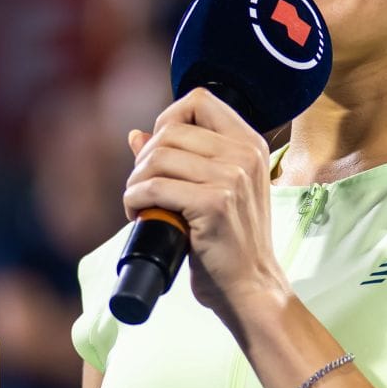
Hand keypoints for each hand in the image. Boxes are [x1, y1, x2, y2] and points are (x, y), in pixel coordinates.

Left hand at [123, 88, 287, 325]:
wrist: (251, 287)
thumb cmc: (231, 243)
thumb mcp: (217, 191)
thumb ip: (183, 159)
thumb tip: (136, 134)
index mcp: (249, 144)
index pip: (199, 100)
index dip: (167, 119)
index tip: (158, 151)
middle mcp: (244, 155)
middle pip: (171, 129)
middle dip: (145, 158)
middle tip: (142, 186)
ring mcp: (232, 178)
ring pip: (158, 157)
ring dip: (136, 181)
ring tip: (139, 202)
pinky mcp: (214, 203)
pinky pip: (154, 188)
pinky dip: (134, 199)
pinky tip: (138, 213)